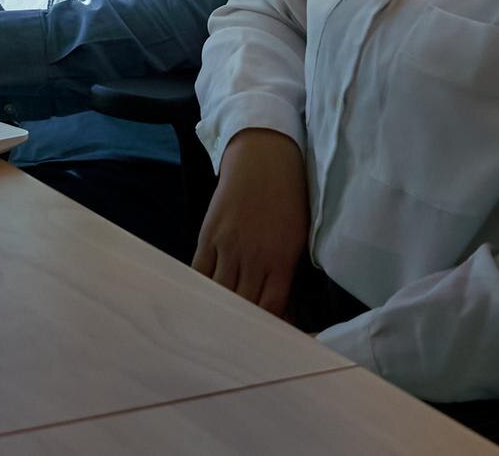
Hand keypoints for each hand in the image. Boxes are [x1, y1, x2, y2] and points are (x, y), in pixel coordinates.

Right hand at [192, 128, 309, 318]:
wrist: (263, 160)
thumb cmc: (288, 200)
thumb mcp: (298, 239)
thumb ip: (286, 274)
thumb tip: (280, 310)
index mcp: (281, 261)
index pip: (270, 310)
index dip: (267, 328)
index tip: (266, 337)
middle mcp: (253, 258)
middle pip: (243, 307)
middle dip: (243, 326)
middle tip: (240, 336)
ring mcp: (228, 247)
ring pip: (219, 294)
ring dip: (219, 311)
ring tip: (218, 325)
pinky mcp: (208, 236)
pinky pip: (200, 272)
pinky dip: (201, 289)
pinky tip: (202, 299)